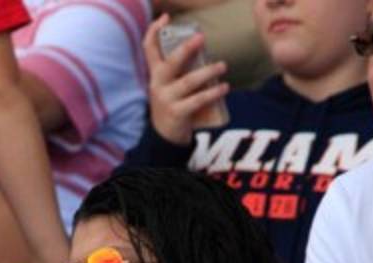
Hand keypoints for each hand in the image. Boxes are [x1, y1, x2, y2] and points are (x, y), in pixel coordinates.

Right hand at [142, 14, 228, 145]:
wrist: (165, 136)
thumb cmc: (172, 103)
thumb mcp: (169, 84)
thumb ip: (179, 69)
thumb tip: (202, 49)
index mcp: (155, 73)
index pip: (148, 49)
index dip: (154, 31)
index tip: (165, 17)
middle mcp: (157, 84)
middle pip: (170, 62)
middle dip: (185, 49)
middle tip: (201, 38)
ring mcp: (166, 99)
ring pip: (188, 82)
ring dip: (207, 72)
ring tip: (223, 66)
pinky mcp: (176, 113)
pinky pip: (197, 100)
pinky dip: (212, 93)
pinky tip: (224, 87)